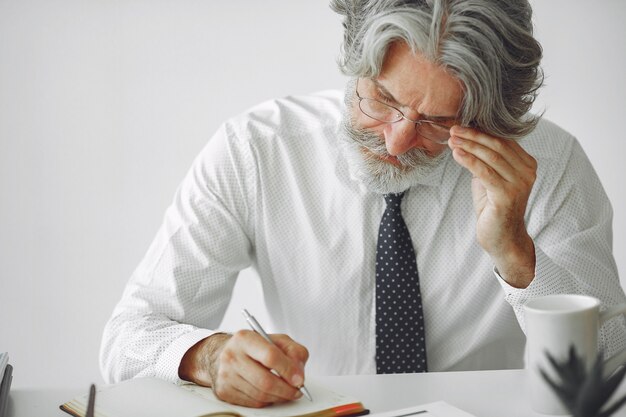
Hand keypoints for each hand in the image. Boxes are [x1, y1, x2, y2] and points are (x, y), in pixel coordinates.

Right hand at [178, 331, 308, 407]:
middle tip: (297, 391)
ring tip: (287, 392)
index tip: (299, 379)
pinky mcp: (224, 391)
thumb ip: (294, 351)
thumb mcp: (276, 340)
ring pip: (260, 395)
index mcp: (245, 338)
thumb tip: (299, 373)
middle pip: (265, 381)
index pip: (270, 356)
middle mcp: (232, 356)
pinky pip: (253, 402)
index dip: (288, 370)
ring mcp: (226, 375)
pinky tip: (271, 393)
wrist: (224, 354)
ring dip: (279, 397)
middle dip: (286, 390)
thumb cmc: (254, 347)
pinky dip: (267, 401)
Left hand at [449, 126, 536, 287]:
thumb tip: (468, 138)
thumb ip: (486, 159)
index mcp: (527, 164)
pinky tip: (456, 154)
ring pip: (491, 157)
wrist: (502, 237)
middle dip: (473, 136)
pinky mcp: (507, 195)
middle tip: (454, 130)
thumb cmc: (494, 207)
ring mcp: (519, 184)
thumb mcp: (491, 177)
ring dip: (469, 146)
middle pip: (497, 145)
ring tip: (452, 140)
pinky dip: (469, 161)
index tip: (461, 126)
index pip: (503, 140)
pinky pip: (485, 172)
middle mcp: (527, 172)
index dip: (481, 131)